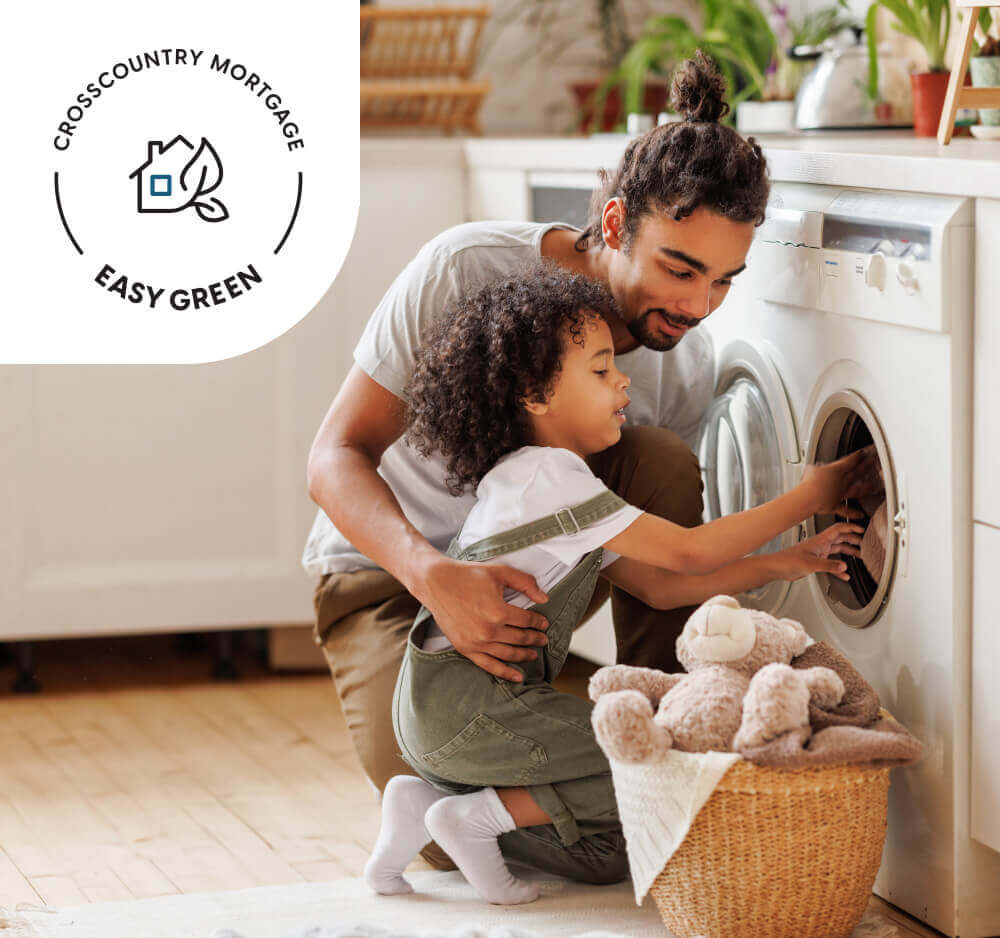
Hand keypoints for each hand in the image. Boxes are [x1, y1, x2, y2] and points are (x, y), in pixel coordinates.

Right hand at [416, 556, 549, 681]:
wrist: (437, 583)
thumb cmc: (468, 575)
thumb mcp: (500, 572)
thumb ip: (525, 583)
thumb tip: (544, 599)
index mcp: (498, 611)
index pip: (527, 621)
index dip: (539, 622)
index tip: (544, 623)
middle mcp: (488, 630)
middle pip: (520, 639)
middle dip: (535, 639)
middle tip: (543, 639)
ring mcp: (476, 642)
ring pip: (508, 654)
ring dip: (524, 655)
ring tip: (533, 654)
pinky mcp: (465, 649)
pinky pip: (488, 665)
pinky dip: (505, 673)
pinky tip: (517, 677)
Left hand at [772, 523, 863, 581]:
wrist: (776, 568)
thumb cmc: (788, 561)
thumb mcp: (811, 564)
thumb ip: (828, 565)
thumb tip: (844, 567)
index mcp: (820, 541)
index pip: (838, 529)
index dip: (851, 528)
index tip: (862, 529)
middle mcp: (820, 545)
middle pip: (841, 538)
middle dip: (853, 540)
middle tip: (865, 544)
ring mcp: (818, 553)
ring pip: (838, 550)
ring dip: (849, 552)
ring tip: (860, 556)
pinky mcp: (815, 562)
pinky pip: (832, 563)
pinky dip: (839, 568)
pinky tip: (844, 574)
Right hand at [799, 446, 882, 517]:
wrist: (809, 497)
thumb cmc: (810, 482)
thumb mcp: (811, 469)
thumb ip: (816, 468)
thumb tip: (815, 468)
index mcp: (836, 471)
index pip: (850, 461)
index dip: (857, 456)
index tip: (862, 453)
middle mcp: (841, 482)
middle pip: (856, 473)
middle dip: (865, 467)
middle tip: (872, 463)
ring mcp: (840, 494)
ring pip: (857, 490)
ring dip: (866, 488)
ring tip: (873, 485)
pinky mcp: (835, 505)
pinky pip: (846, 510)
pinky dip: (853, 513)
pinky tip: (860, 515)